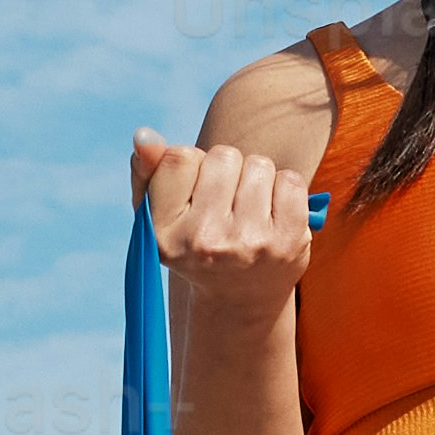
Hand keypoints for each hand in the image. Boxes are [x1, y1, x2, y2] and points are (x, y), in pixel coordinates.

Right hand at [134, 129, 318, 309]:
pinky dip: (283, 189)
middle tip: (224, 204)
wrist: (240, 299)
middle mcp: (205, 242)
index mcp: (164, 235)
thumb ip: (148, 171)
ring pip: (258, 164)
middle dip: (226, 170)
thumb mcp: (160, 215)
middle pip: (223, 156)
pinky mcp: (289, 242)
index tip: (194, 191)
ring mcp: (250, 243)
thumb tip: (144, 135)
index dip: (192, 165)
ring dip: (255, 178)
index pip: (179, 157)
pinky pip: (290, 180)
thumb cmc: (195, 243)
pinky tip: (271, 215)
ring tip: (247, 210)